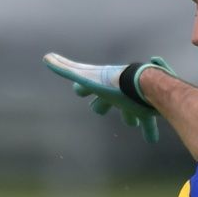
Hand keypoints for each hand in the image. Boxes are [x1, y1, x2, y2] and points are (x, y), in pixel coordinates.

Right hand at [43, 53, 173, 143]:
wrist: (141, 85)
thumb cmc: (112, 84)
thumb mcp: (85, 77)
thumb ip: (66, 69)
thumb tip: (46, 57)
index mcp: (102, 86)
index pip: (88, 87)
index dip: (82, 88)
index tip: (79, 90)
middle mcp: (117, 93)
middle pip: (107, 100)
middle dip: (103, 104)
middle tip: (99, 109)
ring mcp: (132, 102)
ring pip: (129, 111)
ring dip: (129, 117)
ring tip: (132, 123)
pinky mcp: (146, 111)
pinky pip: (147, 123)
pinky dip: (149, 131)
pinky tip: (151, 140)